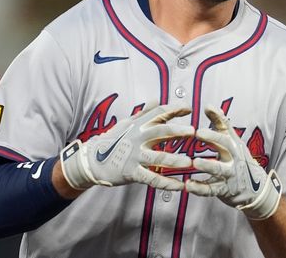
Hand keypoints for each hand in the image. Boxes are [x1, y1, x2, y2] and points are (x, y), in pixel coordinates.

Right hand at [60, 102, 193, 190]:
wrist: (92, 160)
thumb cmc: (113, 140)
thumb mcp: (127, 124)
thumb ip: (145, 113)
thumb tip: (157, 99)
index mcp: (138, 125)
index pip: (158, 112)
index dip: (174, 109)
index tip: (189, 108)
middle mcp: (138, 138)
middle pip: (160, 132)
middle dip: (177, 131)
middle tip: (193, 131)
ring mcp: (135, 156)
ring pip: (158, 158)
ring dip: (175, 160)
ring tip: (189, 162)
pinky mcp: (132, 172)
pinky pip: (152, 179)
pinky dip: (166, 183)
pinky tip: (180, 186)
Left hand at [185, 106, 282, 219]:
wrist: (256, 190)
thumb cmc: (240, 161)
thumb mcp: (233, 142)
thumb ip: (221, 125)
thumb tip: (210, 106)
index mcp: (234, 145)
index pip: (226, 131)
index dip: (216, 121)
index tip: (206, 110)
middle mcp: (233, 158)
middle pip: (225, 146)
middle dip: (213, 139)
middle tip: (198, 133)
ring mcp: (229, 175)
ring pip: (218, 170)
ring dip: (207, 165)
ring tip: (195, 162)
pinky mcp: (223, 190)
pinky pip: (210, 190)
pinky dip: (199, 188)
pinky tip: (187, 184)